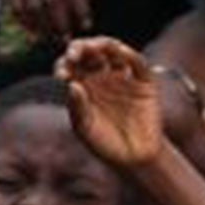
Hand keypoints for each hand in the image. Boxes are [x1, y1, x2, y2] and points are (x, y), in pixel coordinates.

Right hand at [0, 0, 93, 37]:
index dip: (81, 8)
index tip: (87, 25)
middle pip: (52, 0)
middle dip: (61, 22)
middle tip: (67, 38)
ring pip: (33, 6)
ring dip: (43, 26)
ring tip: (51, 38)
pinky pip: (16, 6)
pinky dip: (25, 22)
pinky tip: (34, 32)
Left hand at [56, 37, 163, 171]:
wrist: (134, 159)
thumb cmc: (104, 143)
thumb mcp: (85, 128)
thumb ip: (77, 108)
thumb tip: (71, 85)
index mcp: (82, 84)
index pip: (69, 65)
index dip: (63, 64)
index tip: (61, 75)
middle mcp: (101, 76)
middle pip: (89, 53)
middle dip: (80, 48)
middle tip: (73, 54)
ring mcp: (122, 77)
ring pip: (112, 51)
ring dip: (102, 45)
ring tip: (93, 47)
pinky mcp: (144, 81)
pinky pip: (137, 63)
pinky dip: (129, 55)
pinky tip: (119, 51)